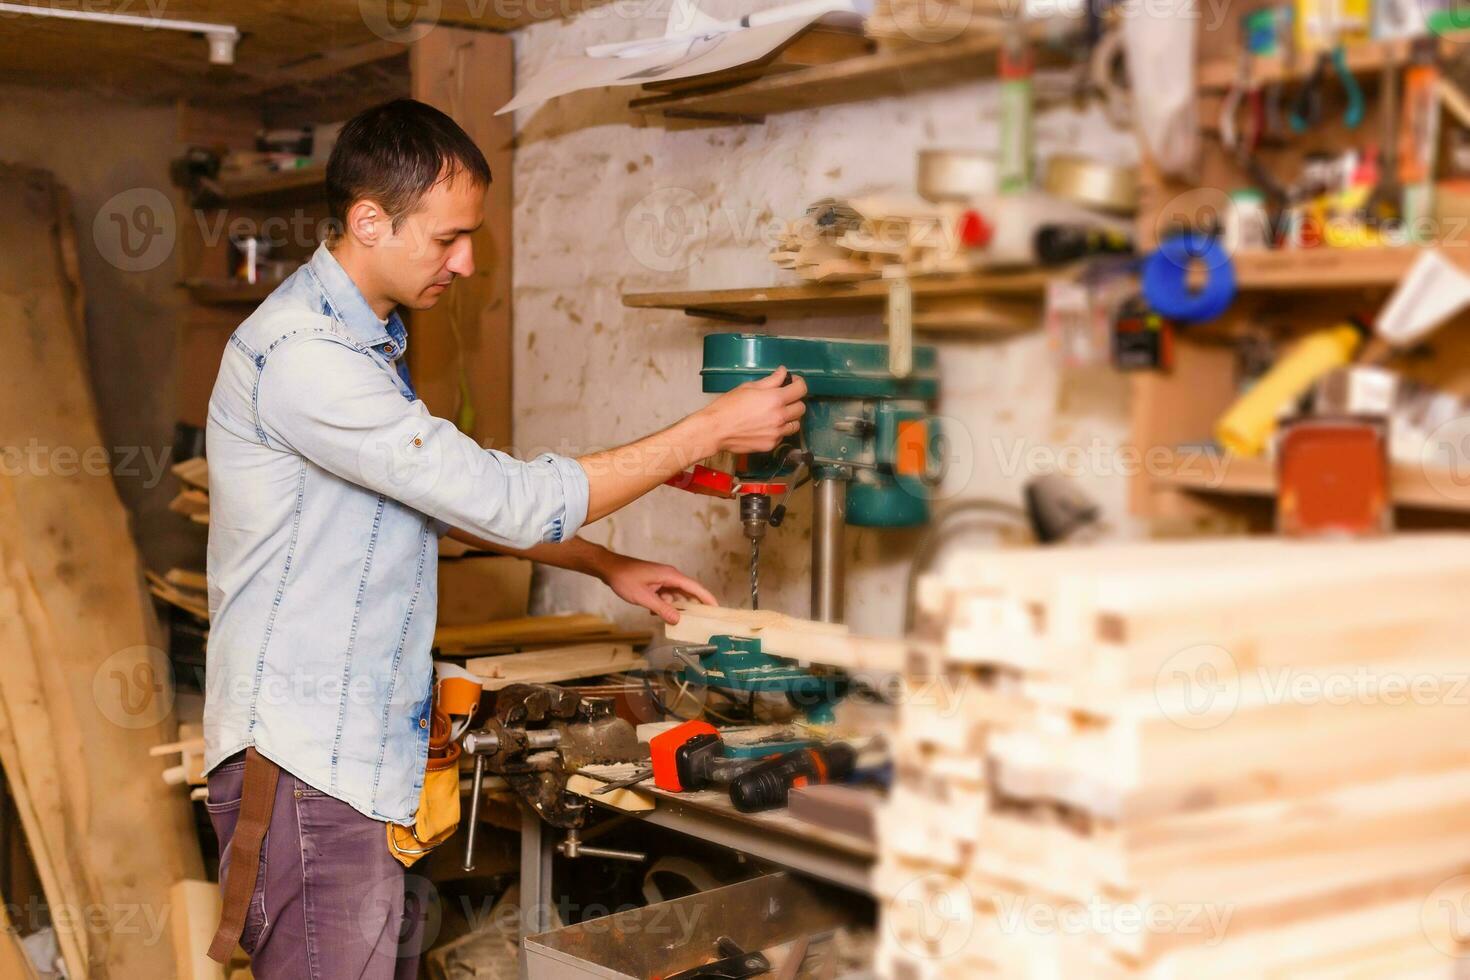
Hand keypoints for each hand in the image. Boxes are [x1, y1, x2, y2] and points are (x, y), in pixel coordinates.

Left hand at [594, 552, 718, 624]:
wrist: (609, 568)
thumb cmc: (625, 578)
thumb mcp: (644, 597)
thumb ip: (661, 608)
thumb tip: (678, 620)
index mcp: (671, 576)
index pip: (695, 588)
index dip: (707, 598)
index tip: (717, 608)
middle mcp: (670, 576)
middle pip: (688, 593)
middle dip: (694, 606)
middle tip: (701, 621)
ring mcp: (663, 579)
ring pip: (676, 596)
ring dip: (675, 608)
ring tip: (675, 621)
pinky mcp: (656, 583)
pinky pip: (666, 596)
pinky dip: (664, 605)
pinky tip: (655, 612)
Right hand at [697, 366, 807, 454]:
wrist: (716, 429)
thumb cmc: (728, 407)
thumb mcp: (749, 387)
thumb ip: (770, 380)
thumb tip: (783, 372)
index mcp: (775, 399)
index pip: (801, 389)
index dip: (799, 383)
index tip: (795, 383)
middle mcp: (780, 416)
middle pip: (801, 408)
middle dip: (795, 401)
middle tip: (784, 399)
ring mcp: (777, 432)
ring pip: (795, 424)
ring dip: (790, 418)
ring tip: (777, 415)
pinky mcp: (771, 444)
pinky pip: (783, 436)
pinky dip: (779, 430)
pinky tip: (767, 426)